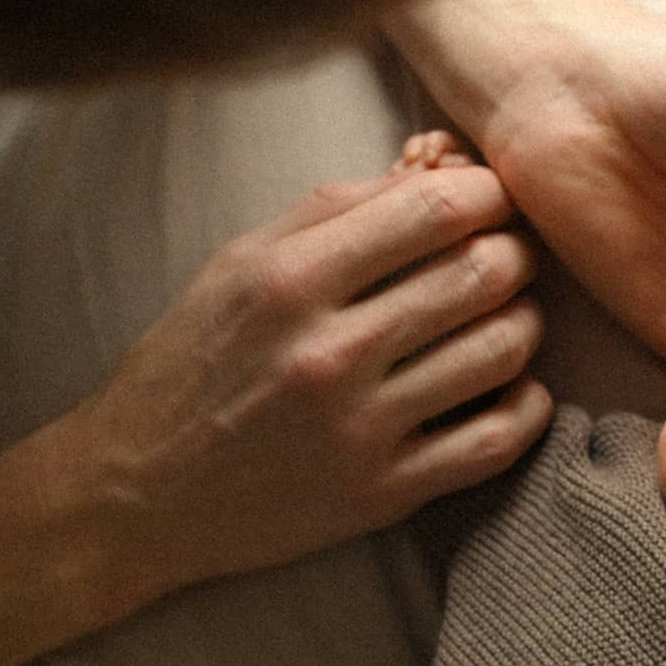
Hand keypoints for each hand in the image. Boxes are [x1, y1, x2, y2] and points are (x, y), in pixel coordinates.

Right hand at [63, 164, 549, 589]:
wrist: (138, 495)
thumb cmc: (196, 362)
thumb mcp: (241, 265)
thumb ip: (337, 211)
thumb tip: (439, 169)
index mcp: (289, 281)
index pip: (435, 211)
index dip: (489, 194)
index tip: (492, 199)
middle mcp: (327, 353)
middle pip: (483, 274)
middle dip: (515, 253)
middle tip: (508, 257)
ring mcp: (359, 429)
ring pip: (503, 351)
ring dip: (526, 324)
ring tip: (508, 317)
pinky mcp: (383, 493)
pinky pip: (498, 440)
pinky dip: (527, 405)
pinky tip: (513, 386)